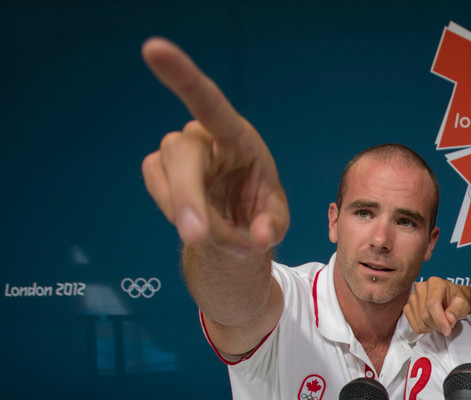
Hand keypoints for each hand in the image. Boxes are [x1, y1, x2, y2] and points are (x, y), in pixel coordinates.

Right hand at [141, 37, 288, 256]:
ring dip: (198, 220)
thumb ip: (271, 226)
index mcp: (235, 134)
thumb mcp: (274, 221)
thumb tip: (259, 236)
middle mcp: (201, 136)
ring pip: (172, 184)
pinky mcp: (157, 172)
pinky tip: (204, 226)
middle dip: (188, 198)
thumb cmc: (259, 212)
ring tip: (228, 237)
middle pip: (183, 156)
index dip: (181, 74)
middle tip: (199, 236)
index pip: (208, 101)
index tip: (153, 48)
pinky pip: (162, 198)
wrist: (235, 228)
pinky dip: (183, 219)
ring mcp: (174, 153)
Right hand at [404, 277, 470, 334]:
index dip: (439, 319)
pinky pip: (415, 326)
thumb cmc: (456, 300)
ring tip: (441, 321)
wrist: (451, 299)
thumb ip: (456, 311)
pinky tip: (432, 323)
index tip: (447, 330)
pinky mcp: (408, 308)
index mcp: (435, 283)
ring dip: (433, 328)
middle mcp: (421, 288)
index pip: (432, 303)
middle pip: (425, 315)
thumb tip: (449, 319)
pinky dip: (425, 329)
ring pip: (420, 322)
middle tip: (448, 325)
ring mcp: (412, 298)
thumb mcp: (463, 304)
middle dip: (438, 325)